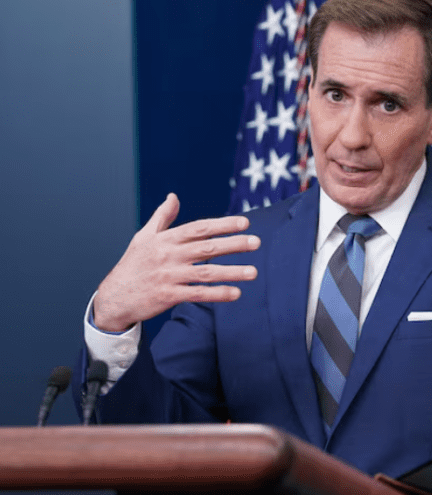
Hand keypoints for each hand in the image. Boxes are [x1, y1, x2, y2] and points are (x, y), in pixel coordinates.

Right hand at [93, 193, 260, 331]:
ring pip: (206, 273)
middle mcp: (168, 256)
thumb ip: (162, 217)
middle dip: (233, 244)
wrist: (113, 297)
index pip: (199, 228)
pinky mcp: (168, 296)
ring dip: (232, 272)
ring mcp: (168, 276)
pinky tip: (236, 293)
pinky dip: (217, 294)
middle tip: (256, 242)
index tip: (244, 223)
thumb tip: (174, 197)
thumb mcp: (143, 237)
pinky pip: (197, 294)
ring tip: (253, 272)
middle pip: (206, 248)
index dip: (222, 225)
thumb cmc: (132, 265)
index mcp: (165, 239)